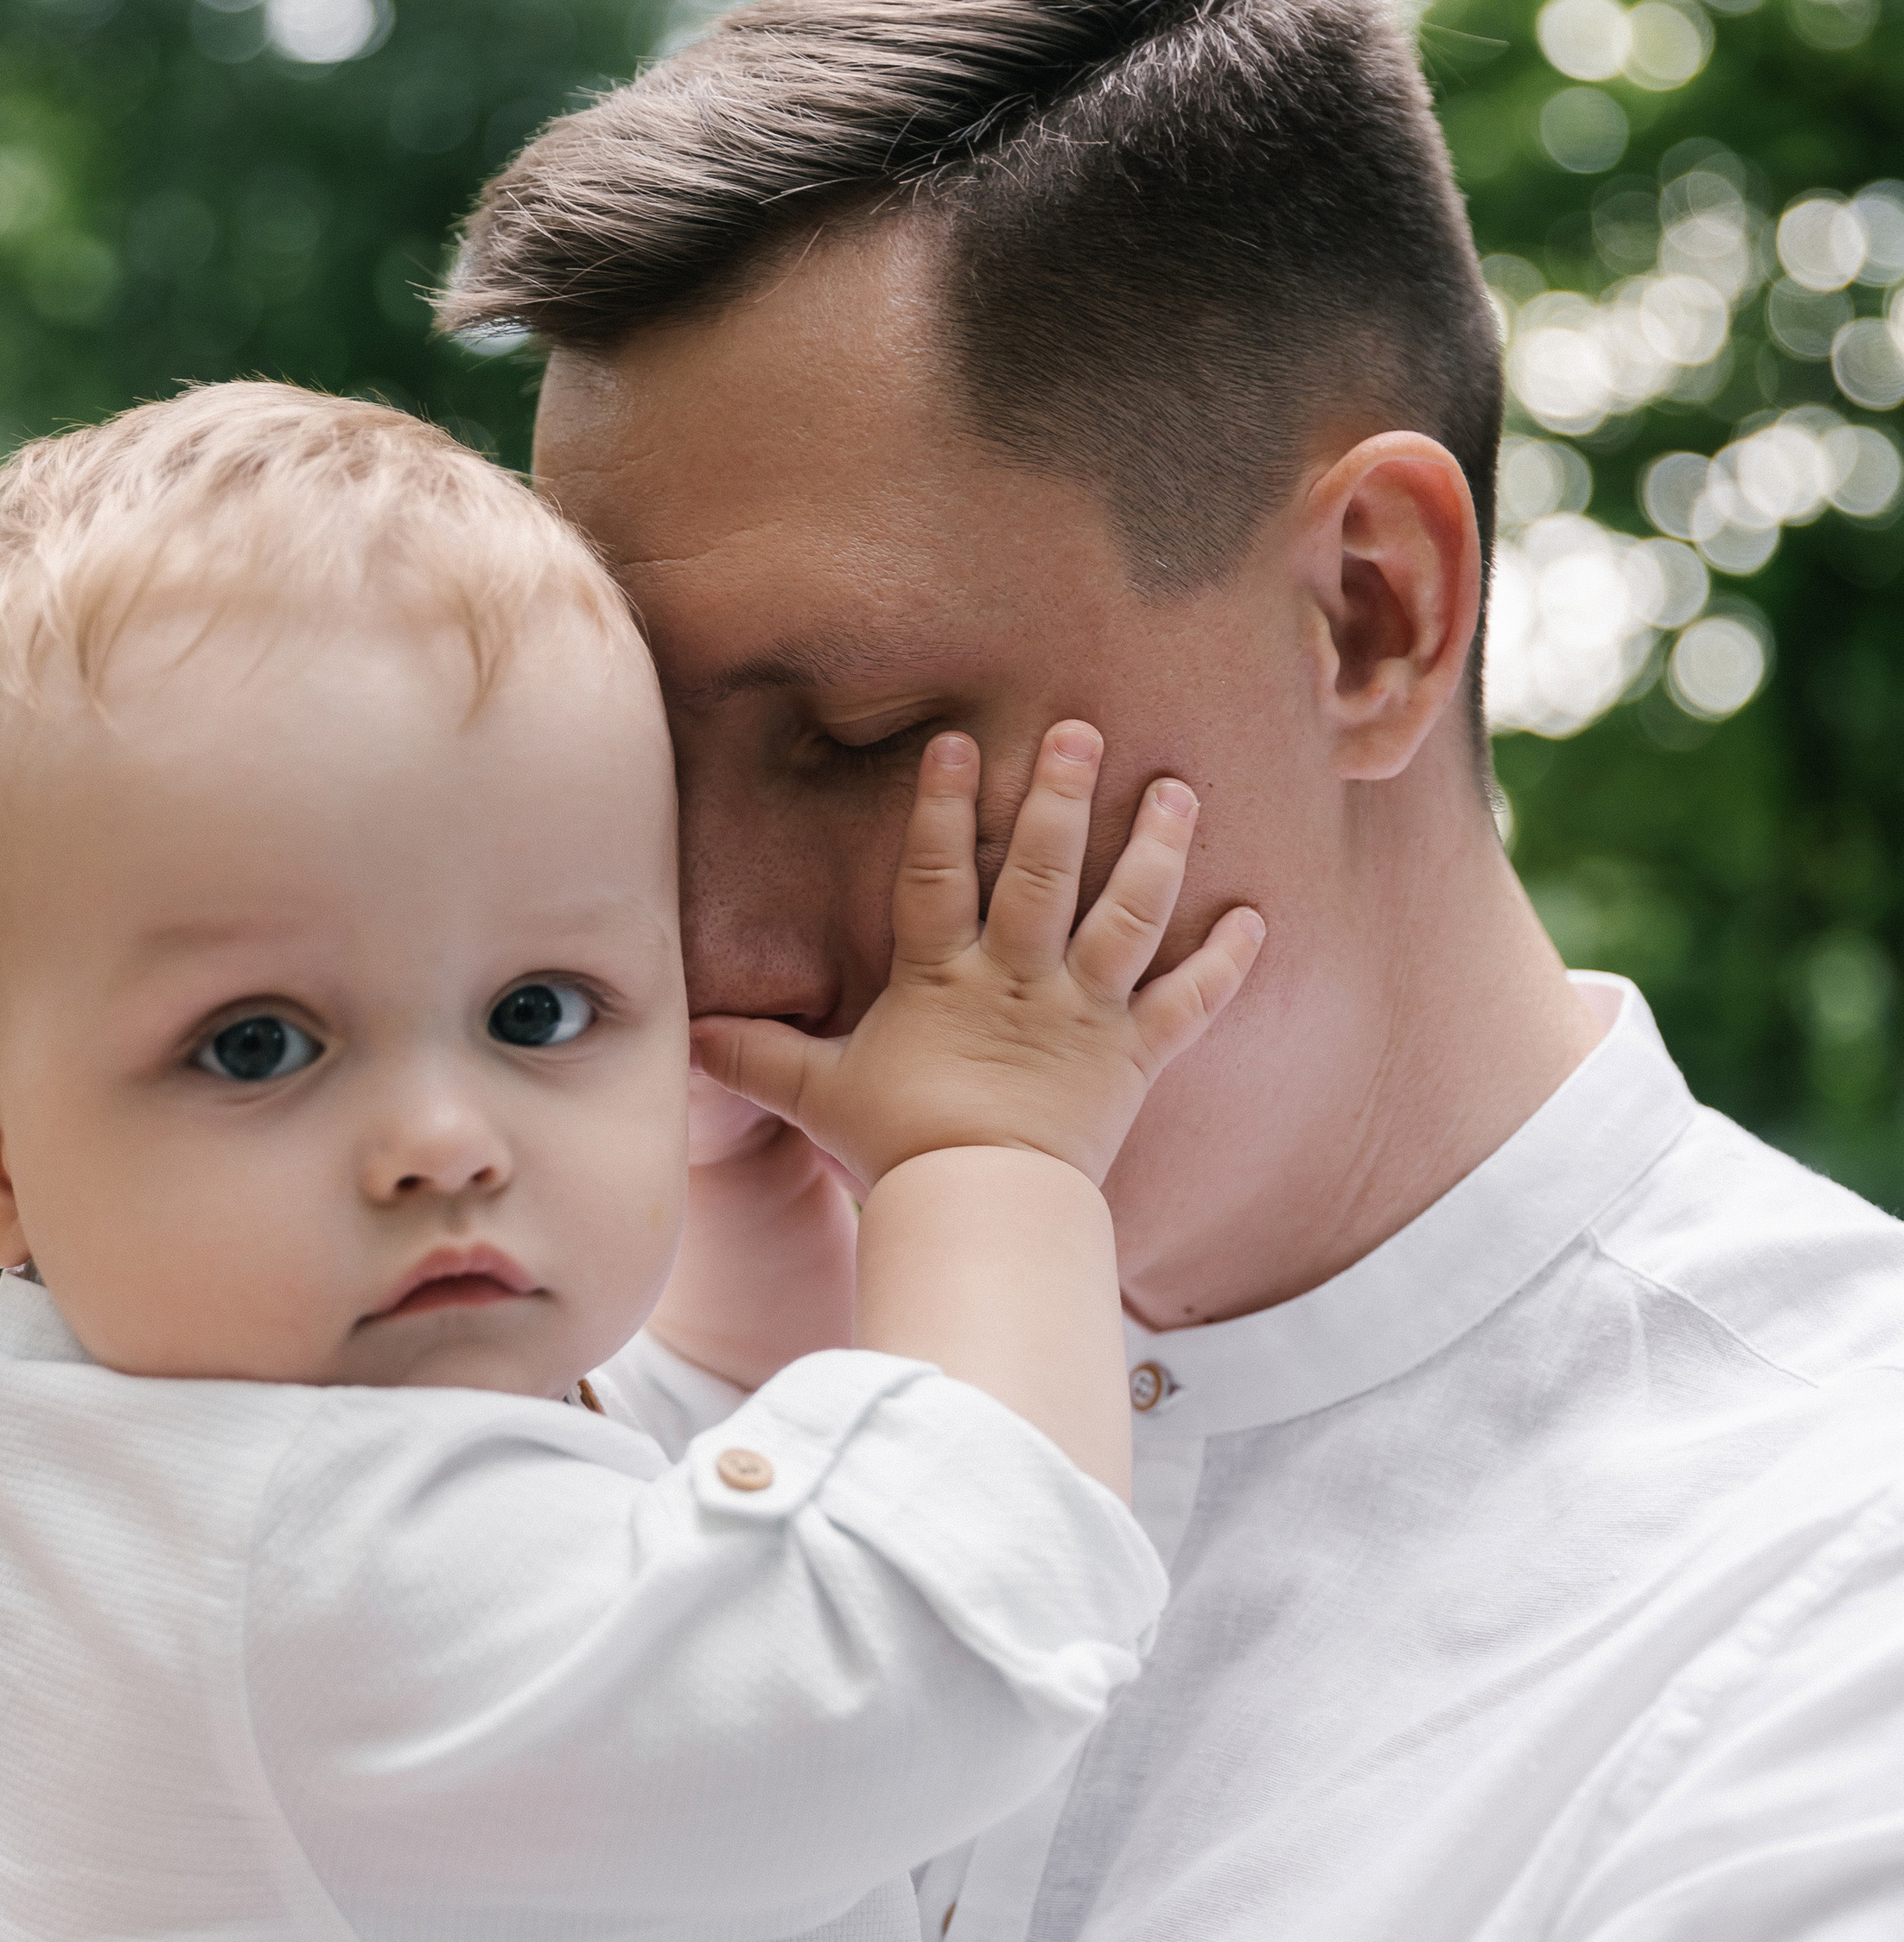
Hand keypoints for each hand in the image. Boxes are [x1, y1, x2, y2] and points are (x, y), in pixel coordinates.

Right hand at [690, 724, 1263, 1191]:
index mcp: (943, 980)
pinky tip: (1256, 918)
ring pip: (1130, 919)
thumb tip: (685, 1035)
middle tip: (1085, 730)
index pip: (939, 876)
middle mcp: (1021, 983)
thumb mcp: (817, 1095)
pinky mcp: (1134, 1061)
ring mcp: (1084, 1018)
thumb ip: (759, 1055)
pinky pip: (1189, 1006)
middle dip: (1066, 798)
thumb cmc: (895, 1150)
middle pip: (1046, 875)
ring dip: (1157, 852)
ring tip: (1180, 792)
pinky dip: (1225, 964)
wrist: (978, 1211)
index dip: (946, 810)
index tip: (961, 741)